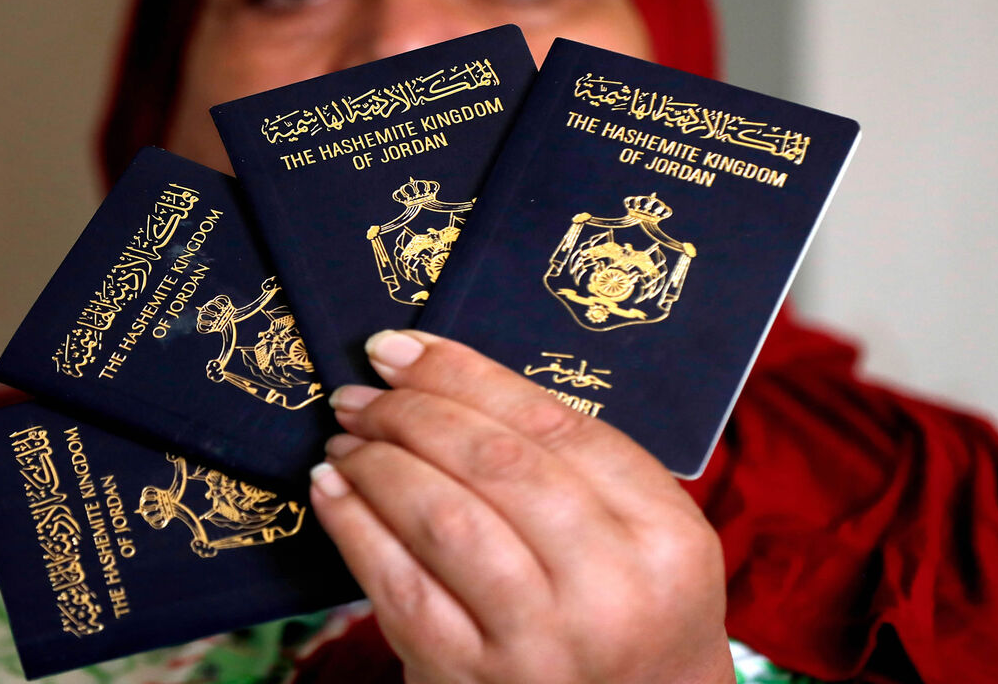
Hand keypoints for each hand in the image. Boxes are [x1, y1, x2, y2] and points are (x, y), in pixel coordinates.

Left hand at [309, 330, 733, 683]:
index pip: (555, 425)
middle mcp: (610, 589)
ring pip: (443, 517)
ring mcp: (539, 643)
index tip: (406, 347)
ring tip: (346, 438)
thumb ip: (574, 466)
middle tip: (362, 392)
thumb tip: (448, 381)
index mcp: (664, 535)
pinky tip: (333, 490)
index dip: (466, 374)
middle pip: (496, 462)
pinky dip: (354, 525)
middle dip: (414, 410)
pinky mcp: (471, 680)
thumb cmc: (630, 615)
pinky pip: (399, 585)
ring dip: (378, 461)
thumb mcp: (642, 537)